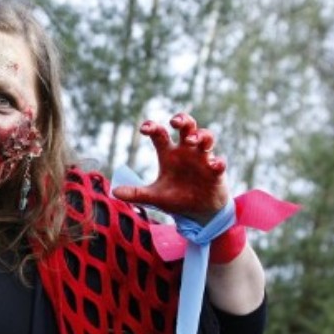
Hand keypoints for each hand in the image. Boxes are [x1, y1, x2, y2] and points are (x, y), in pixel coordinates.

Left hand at [111, 113, 229, 224]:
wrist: (198, 213)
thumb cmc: (176, 199)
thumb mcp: (154, 197)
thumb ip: (136, 193)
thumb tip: (114, 192)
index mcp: (169, 154)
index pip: (160, 134)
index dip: (153, 127)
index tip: (143, 128)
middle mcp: (187, 152)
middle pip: (187, 127)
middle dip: (183, 120)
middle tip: (175, 121)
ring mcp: (203, 159)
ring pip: (206, 137)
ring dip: (201, 136)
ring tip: (192, 140)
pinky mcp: (216, 172)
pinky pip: (220, 163)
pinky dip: (218, 162)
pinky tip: (213, 165)